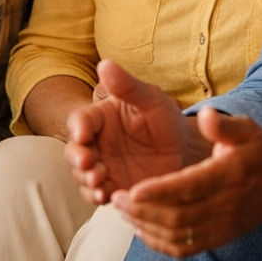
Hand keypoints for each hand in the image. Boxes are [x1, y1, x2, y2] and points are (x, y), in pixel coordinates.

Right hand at [64, 60, 188, 203]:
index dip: (78, 127)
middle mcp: (96, 143)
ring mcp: (102, 167)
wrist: (186, 152)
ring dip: (86, 180)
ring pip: (82, 175)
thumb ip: (128, 87)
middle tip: (88, 164)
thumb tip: (104, 63)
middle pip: (74, 151)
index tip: (83, 135)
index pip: (80, 120)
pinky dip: (97, 197)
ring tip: (98, 182)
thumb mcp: (152, 100)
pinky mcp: (113, 187)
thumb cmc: (167, 120)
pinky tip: (106, 196)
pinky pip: (97, 194)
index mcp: (101, 118)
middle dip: (78, 159)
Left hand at [111, 108, 261, 256]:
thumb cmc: (261, 153)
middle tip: (116, 196)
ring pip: (177, 236)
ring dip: (145, 226)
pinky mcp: (217, 238)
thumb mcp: (249, 130)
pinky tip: (141, 229)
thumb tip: (205, 115)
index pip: (188, 188)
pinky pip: (184, 249)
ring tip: (122, 209)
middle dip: (142, 210)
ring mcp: (220, 226)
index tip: (131, 189)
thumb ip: (225, 126)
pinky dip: (159, 243)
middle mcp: (223, 206)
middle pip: (177, 217)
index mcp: (227, 176)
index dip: (158, 192)